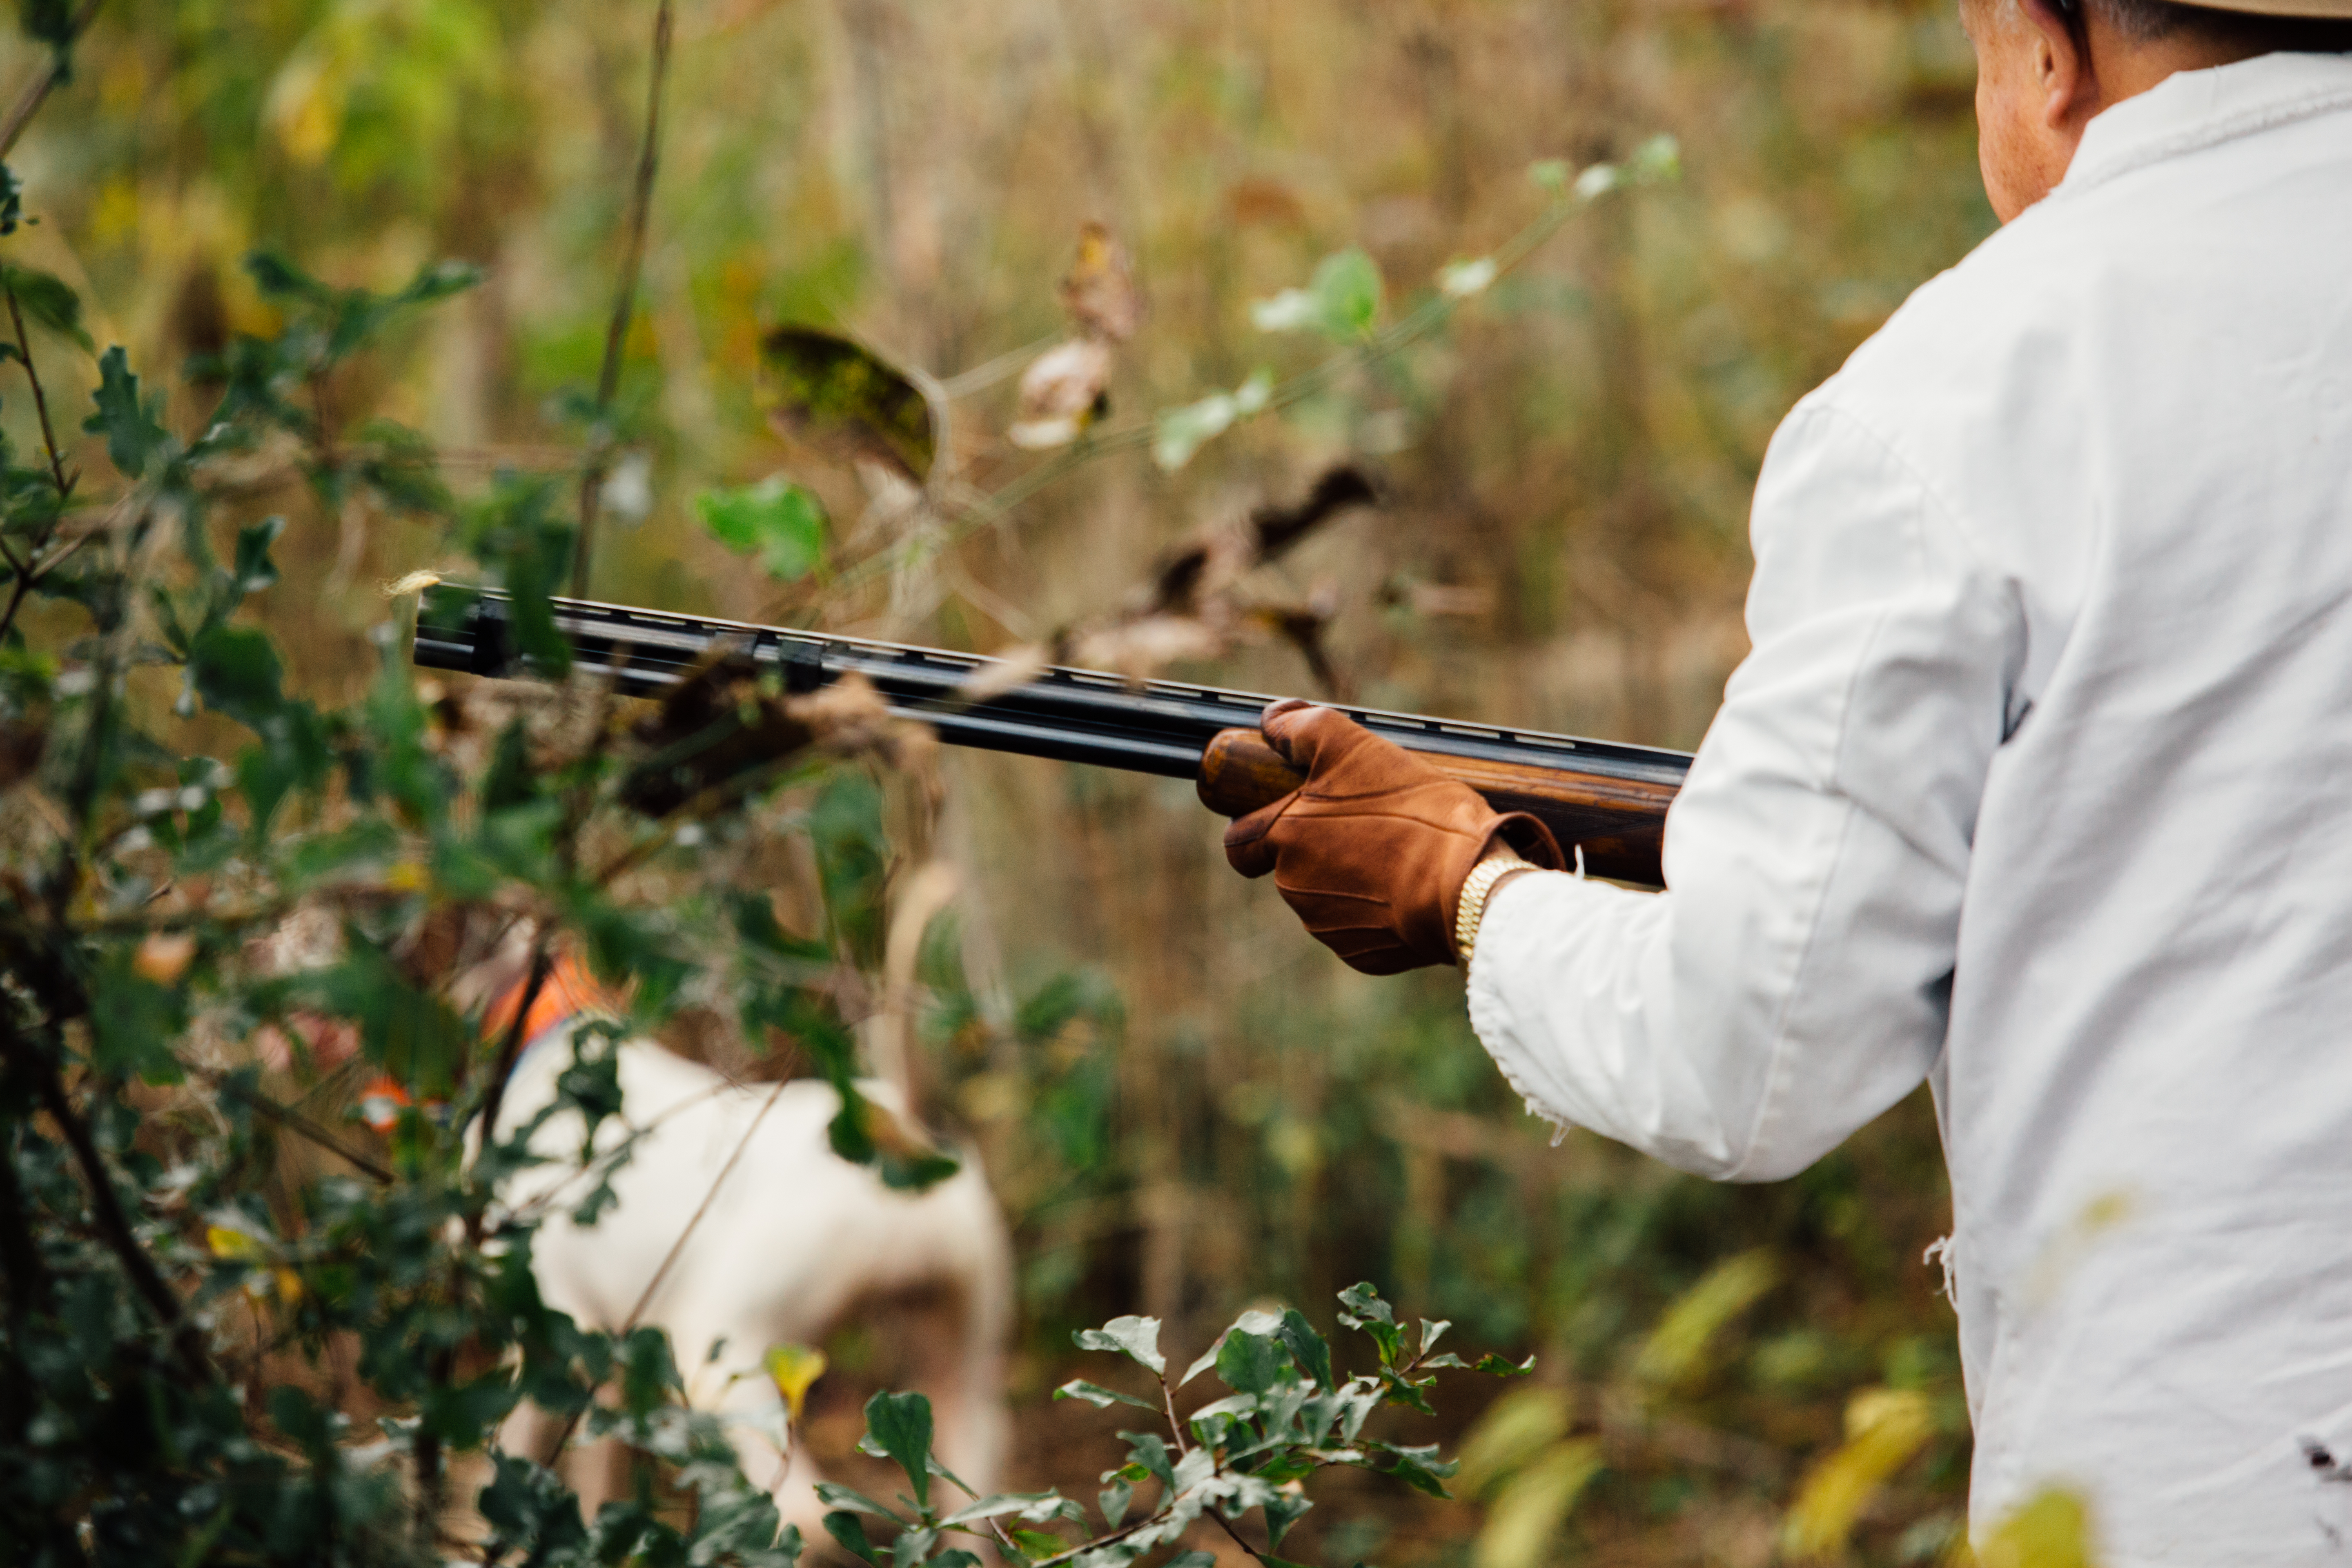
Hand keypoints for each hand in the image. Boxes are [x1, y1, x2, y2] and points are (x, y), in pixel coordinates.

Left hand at [1223, 700, 1563, 973]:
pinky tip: (1407, 886)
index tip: (1287, 812)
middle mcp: (1295, 889)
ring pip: (1323, 895)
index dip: (1255, 823)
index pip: (1239, 841)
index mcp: (1285, 840)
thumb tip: (1271, 721)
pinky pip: (1357, 925)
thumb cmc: (1412, 812)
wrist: (1466, 885)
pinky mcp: (1362, 953)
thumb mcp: (1354, 745)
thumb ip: (1302, 728)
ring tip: (1395, 852)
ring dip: (1347, 875)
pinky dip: (1374, 907)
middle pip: (1288, 865)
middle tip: (1362, 823)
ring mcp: (1328, 926)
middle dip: (1315, 846)